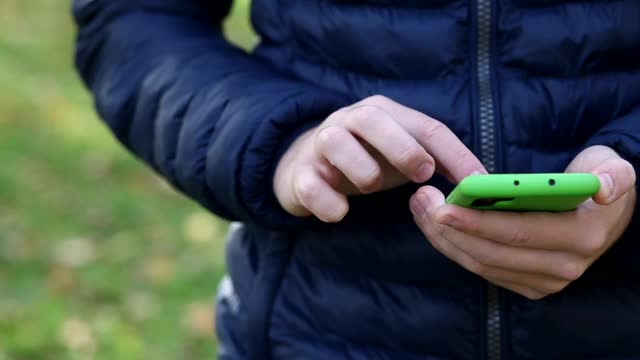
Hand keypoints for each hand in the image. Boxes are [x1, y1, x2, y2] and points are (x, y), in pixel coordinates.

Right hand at [274, 95, 486, 221]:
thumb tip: (482, 186)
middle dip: (402, 146)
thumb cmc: (367, 160)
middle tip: (422, 174)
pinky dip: (328, 202)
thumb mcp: (402, 156)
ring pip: (335, 142)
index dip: (455, 154)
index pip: (425, 127)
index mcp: (384, 114)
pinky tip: (340, 213)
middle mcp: (349, 120)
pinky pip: (309, 185)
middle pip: (372, 118)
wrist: (305, 167)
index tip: (479, 183)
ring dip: (361, 170)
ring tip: (371, 187)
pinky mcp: (299, 173)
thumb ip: (436, 163)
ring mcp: (320, 144)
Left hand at [410, 145, 635, 299]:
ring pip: (481, 265)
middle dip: (449, 229)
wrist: (602, 214)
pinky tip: (435, 224)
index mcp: (581, 236)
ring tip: (420, 207)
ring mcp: (545, 281)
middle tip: (421, 200)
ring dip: (445, 238)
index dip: (477, 222)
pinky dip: (455, 248)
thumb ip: (613, 174)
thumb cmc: (597, 181)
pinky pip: (483, 270)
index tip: (442, 207)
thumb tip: (603, 189)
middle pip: (491, 253)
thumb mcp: (612, 167)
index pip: (518, 232)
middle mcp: (563, 267)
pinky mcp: (528, 285)